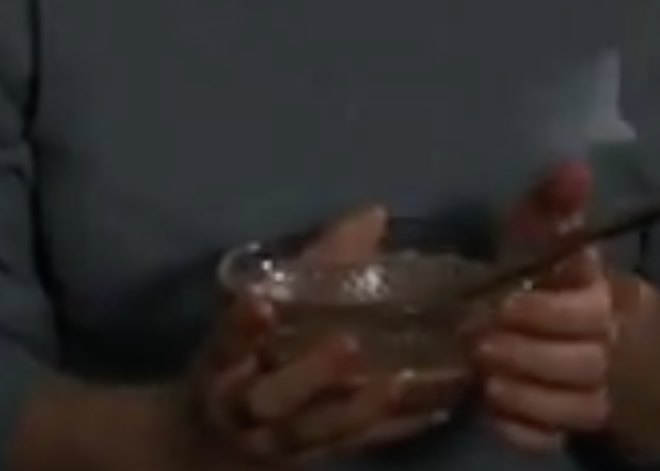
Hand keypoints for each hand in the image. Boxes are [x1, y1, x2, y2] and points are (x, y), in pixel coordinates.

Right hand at [183, 207, 467, 465]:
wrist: (226, 434)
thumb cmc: (254, 350)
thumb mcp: (270, 305)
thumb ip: (316, 264)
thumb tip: (374, 214)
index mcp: (225, 361)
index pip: (226, 343)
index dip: (240, 326)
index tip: (259, 301)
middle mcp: (247, 405)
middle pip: (273, 397)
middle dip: (309, 372)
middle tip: (349, 344)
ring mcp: (282, 438)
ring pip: (315, 428)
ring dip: (358, 407)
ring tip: (398, 382)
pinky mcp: (318, 455)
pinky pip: (355, 444)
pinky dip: (392, 429)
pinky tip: (434, 409)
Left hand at [473, 161, 617, 452]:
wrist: (606, 342)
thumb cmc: (554, 280)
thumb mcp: (548, 239)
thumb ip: (553, 205)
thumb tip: (572, 165)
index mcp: (598, 292)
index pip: (586, 301)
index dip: (546, 305)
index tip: (503, 298)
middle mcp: (604, 343)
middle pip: (578, 356)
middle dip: (526, 347)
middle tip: (478, 338)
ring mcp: (593, 390)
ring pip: (569, 401)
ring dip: (525, 389)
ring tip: (483, 372)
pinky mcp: (573, 425)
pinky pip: (553, 436)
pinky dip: (523, 428)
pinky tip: (493, 409)